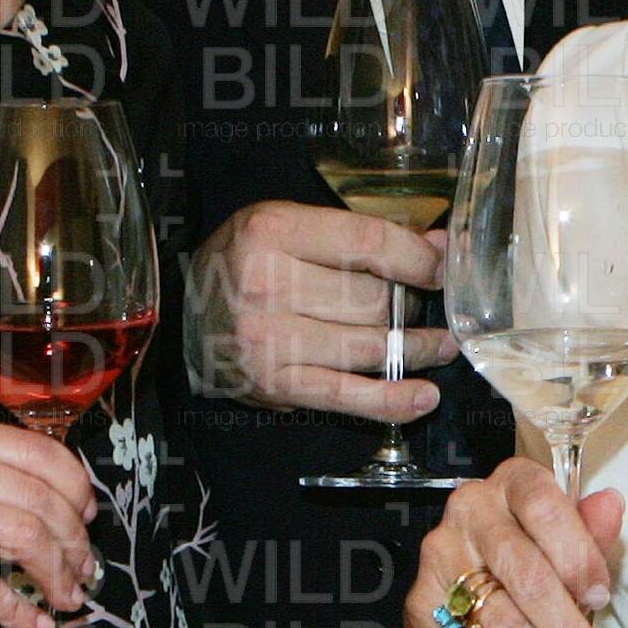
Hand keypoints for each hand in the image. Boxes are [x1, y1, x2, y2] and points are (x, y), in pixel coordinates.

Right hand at [0, 412, 97, 627]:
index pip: (38, 452)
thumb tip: (49, 501)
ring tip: (65, 595)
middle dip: (74, 539)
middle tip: (83, 568)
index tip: (87, 517)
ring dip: (56, 574)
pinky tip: (33, 623)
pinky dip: (18, 610)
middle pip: (40, 496)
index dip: (76, 489)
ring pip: (25, 536)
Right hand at [184, 198, 452, 415]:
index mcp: (272, 231)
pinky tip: (423, 397)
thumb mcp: (290, 226)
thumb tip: (441, 247)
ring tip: (440, 345)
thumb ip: (359, 233)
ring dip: (417, 349)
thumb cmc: (245, 262)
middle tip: (432, 307)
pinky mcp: (274, 385)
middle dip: (412, 304)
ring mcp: (268, 340)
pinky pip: (346, 396)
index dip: (419, 259)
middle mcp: (266, 285)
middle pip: (373, 299)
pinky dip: (391, 401)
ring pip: (369, 346)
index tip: (444, 269)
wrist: (182, 312)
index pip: (369, 243)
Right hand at [404, 458, 623, 627]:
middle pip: (526, 573)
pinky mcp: (422, 601)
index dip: (578, 557)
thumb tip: (611, 504)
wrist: (469, 589)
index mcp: (512, 484)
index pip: (544, 507)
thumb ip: (592, 529)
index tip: (600, 597)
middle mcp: (471, 510)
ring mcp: (441, 555)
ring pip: (503, 619)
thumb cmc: (528, 557)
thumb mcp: (568, 541)